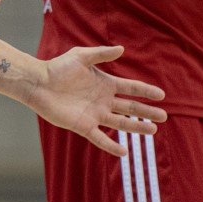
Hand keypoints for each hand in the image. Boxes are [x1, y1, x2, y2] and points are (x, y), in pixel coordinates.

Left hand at [29, 45, 168, 157]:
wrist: (38, 83)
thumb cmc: (58, 68)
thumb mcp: (81, 56)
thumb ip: (100, 54)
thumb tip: (122, 49)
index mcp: (105, 84)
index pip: (130, 88)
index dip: (145, 91)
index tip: (161, 95)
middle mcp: (103, 100)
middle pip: (130, 108)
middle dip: (147, 112)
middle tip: (163, 116)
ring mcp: (95, 114)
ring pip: (121, 123)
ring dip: (136, 127)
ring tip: (153, 130)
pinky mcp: (83, 126)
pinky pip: (100, 138)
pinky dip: (111, 146)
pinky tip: (124, 152)